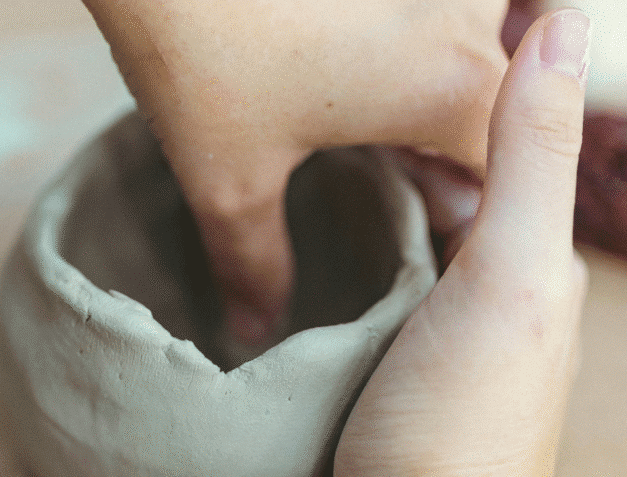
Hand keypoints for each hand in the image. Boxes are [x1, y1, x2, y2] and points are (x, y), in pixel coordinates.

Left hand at [81, 0, 509, 350]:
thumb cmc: (200, 58)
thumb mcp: (231, 184)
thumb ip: (258, 268)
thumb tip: (255, 330)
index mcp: (448, 88)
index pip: (507, 176)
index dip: (467, 225)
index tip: (424, 252)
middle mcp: (457, 29)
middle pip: (489, 120)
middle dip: (449, 172)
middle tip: (401, 212)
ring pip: (459, 71)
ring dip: (429, 122)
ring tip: (380, 164)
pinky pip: (424, 37)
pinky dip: (405, 78)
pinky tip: (352, 107)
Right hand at [335, 9, 589, 474]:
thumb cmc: (459, 421)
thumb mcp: (506, 276)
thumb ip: (527, 159)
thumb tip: (558, 27)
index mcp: (528, 259)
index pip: (484, 148)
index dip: (433, 102)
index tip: (369, 65)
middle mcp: (489, 290)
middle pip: (437, 189)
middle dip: (387, 144)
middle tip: (319, 108)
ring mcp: (435, 328)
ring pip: (400, 233)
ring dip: (361, 194)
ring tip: (301, 157)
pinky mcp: (389, 360)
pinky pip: (367, 280)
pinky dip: (341, 246)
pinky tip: (304, 241)